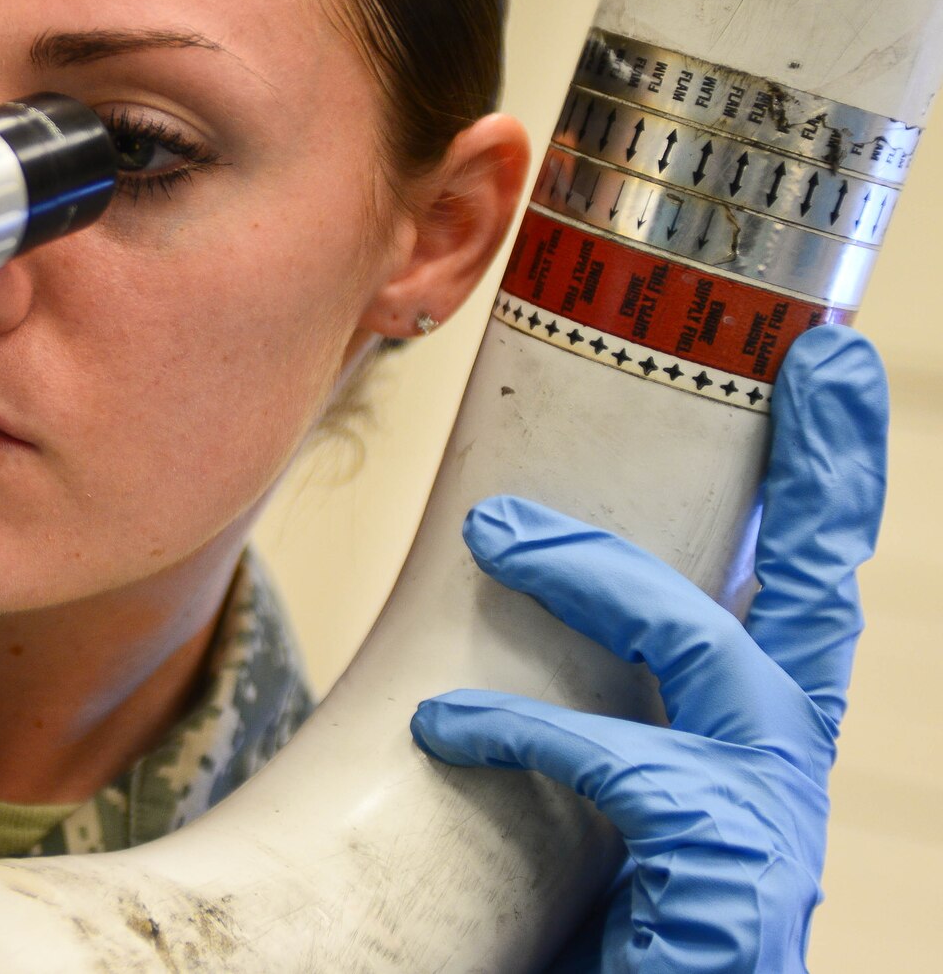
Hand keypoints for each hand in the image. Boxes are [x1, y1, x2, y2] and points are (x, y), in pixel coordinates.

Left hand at [410, 325, 884, 972]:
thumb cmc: (580, 941)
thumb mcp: (583, 810)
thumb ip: (579, 723)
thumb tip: (471, 641)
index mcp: (749, 752)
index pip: (796, 598)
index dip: (823, 485)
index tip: (827, 363)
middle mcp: (779, 782)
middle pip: (810, 606)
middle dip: (814, 481)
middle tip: (793, 362)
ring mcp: (768, 837)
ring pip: (714, 658)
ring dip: (606, 579)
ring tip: (495, 533)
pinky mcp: (732, 890)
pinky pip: (641, 775)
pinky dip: (538, 733)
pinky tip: (451, 721)